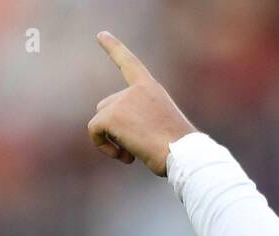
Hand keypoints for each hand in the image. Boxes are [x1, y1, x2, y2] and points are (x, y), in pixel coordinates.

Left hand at [88, 31, 196, 175]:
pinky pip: (94, 130)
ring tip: (133, 153)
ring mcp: (122, 101)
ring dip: (111, 139)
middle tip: (137, 146)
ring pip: (101, 120)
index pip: (129, 63)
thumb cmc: (179, 149)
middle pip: (107, 105)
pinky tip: (125, 157)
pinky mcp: (111, 116)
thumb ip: (142, 121)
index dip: (114, 48)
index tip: (100, 35)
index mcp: (151, 88)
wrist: (184, 154)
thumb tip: (118, 135)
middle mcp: (134, 90)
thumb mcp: (165, 127)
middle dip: (116, 127)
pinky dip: (103, 146)